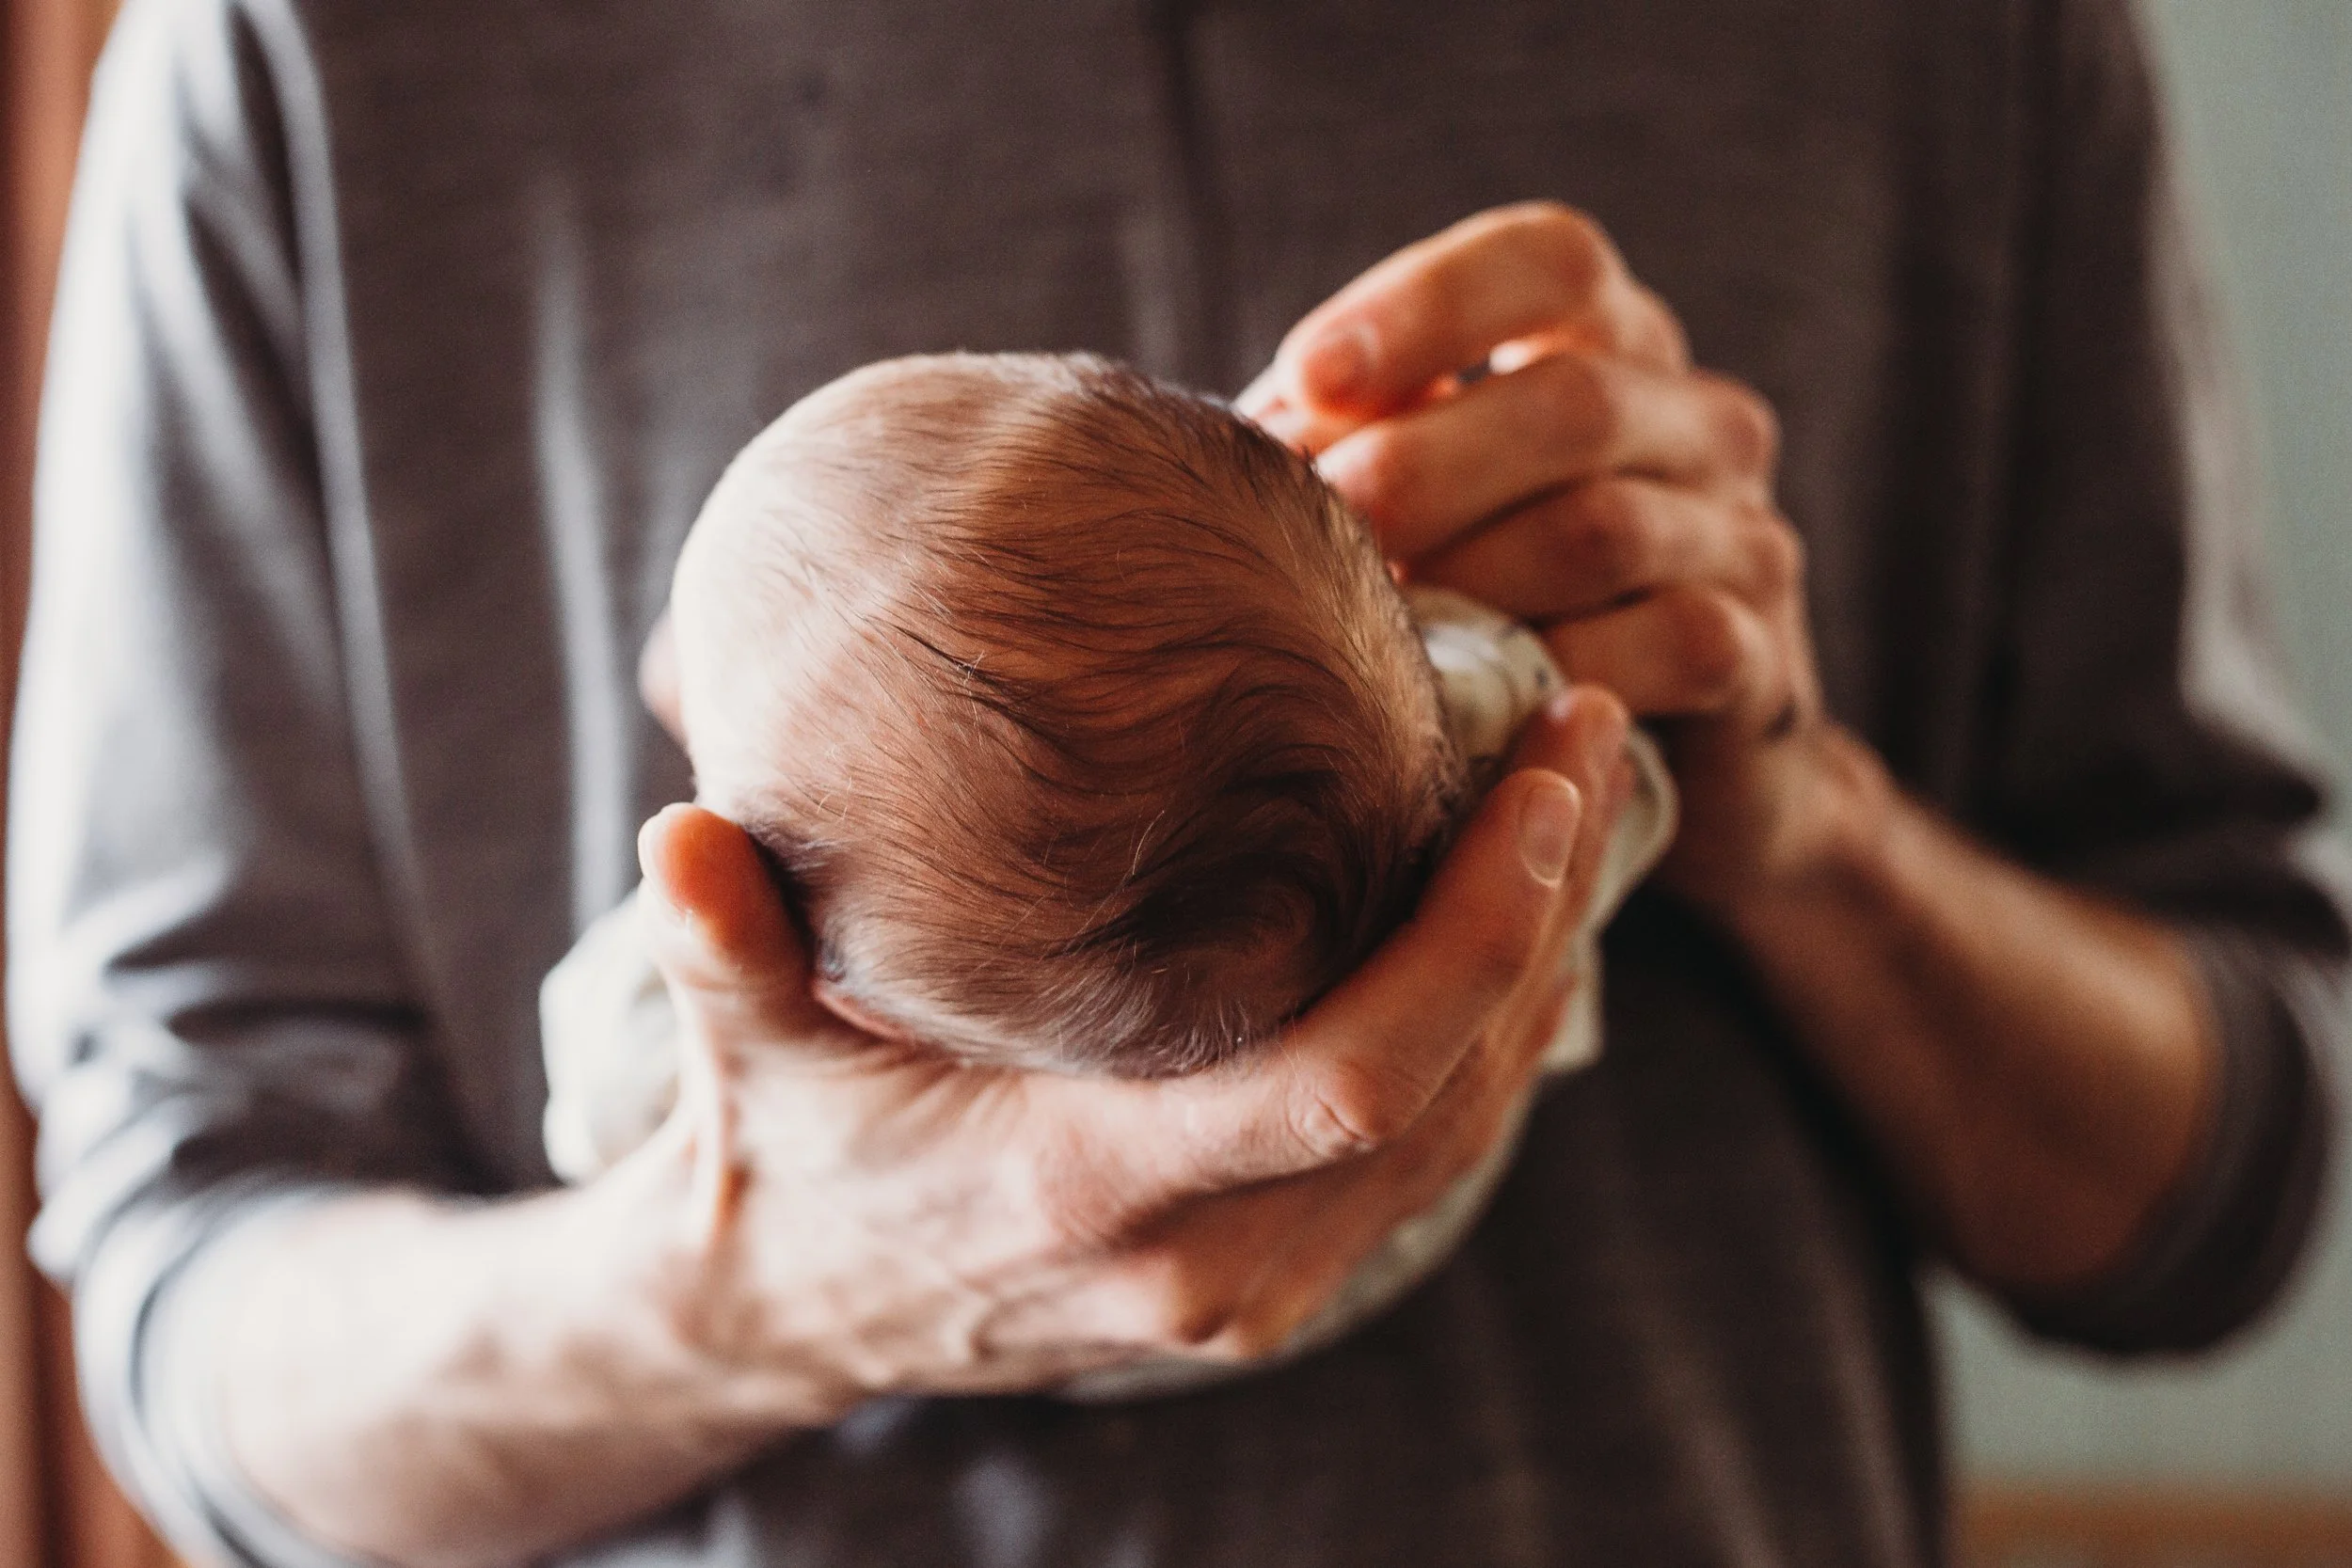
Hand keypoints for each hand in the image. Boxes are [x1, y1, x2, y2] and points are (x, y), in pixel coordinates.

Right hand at [618, 689, 1630, 1413]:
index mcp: (1092, 1188)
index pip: (1350, 1077)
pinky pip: (1430, 1159)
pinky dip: (1491, 1039)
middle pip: (1452, 1092)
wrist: (787, 1315)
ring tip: (1585, 805)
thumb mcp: (735, 1051)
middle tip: (1596, 736)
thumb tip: (680, 831)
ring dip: (1544, 971)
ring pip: (1465, 1132)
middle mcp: (1200, 1263)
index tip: (1542, 779)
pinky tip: (1514, 922)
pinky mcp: (1267, 1292)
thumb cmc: (779, 1157)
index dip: (1474, 937)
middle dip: (1550, 916)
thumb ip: (715, 945)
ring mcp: (1247, 1293)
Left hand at [1240, 202, 1862, 912]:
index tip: (1311, 372)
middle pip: (1572, 401)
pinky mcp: (1757, 657)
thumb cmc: (1494, 603)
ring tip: (1368, 631)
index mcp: (1613, 344)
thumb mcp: (1426, 505)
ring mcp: (1741, 534)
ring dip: (1467, 581)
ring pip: (1605, 529)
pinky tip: (1470, 707)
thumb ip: (1350, 450)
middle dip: (1423, 466)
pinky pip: (1666, 646)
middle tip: (1319, 532)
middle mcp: (1698, 420)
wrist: (1652, 762)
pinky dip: (1553, 672)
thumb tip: (1214, 449)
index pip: (1552, 261)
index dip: (1431, 303)